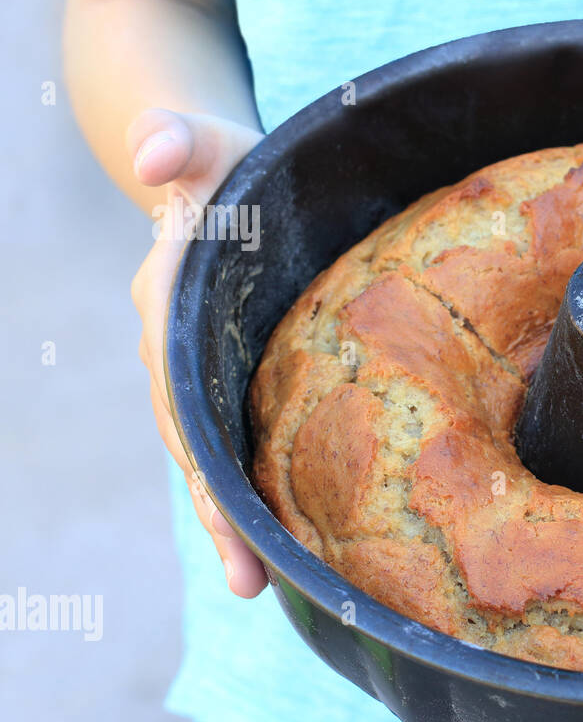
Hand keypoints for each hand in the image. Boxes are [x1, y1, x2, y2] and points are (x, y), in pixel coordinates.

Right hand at [127, 109, 265, 594]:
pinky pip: (240, 436)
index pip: (179, 395)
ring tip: (266, 582)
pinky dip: (255, 484)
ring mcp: (203, 370)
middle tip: (251, 582)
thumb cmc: (223, 161)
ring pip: (214, 452)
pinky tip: (288, 532)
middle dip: (217, 512)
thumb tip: (155, 150)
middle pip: (193, 443)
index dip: (199, 457)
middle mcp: (177, 350)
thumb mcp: (206, 142)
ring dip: (235, 516)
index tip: (224, 515)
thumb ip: (177, 138)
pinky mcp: (235, 376)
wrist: (217, 173)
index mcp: (170, 306)